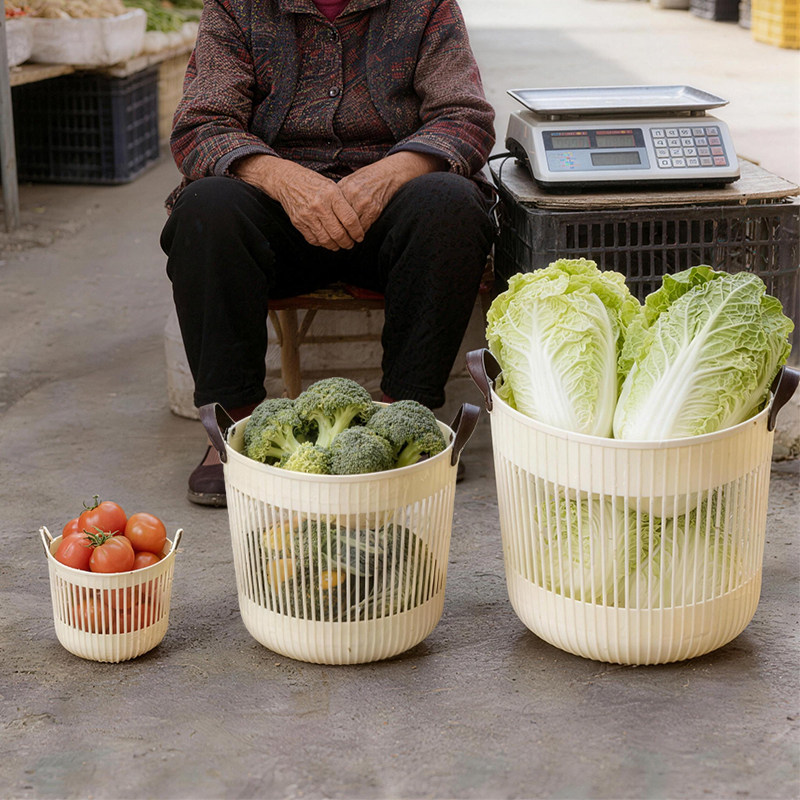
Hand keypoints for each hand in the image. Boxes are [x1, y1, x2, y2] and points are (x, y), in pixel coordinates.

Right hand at [234, 155, 364, 249]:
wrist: (287, 180)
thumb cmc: (313, 183)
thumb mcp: (332, 186)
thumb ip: (343, 203)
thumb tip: (356, 223)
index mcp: (331, 194)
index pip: (349, 219)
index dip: (357, 232)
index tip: (360, 236)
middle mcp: (319, 205)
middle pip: (338, 233)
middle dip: (347, 242)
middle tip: (351, 244)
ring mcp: (307, 215)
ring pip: (326, 239)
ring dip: (335, 246)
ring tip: (340, 245)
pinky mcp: (298, 222)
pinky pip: (313, 239)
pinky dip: (322, 243)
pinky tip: (327, 242)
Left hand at [337, 151, 443, 233]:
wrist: (387, 175)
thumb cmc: (365, 179)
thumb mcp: (348, 182)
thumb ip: (337, 196)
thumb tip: (326, 212)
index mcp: (343, 187)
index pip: (331, 211)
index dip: (328, 223)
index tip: (327, 230)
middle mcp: (352, 194)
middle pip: (340, 220)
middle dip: (338, 232)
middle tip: (336, 240)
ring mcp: (364, 202)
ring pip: (352, 226)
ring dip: (349, 236)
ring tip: (346, 241)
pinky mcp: (375, 209)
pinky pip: (363, 227)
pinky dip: (359, 233)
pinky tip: (357, 235)